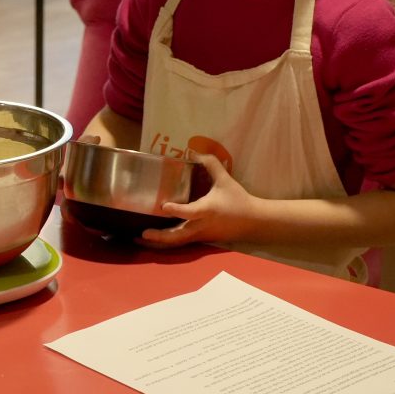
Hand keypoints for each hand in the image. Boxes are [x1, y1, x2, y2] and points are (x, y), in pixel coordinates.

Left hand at [135, 151, 260, 249]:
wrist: (254, 222)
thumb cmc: (238, 200)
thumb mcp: (225, 180)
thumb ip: (211, 164)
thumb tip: (196, 150)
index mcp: (207, 210)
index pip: (190, 212)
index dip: (177, 210)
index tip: (163, 206)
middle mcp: (202, 225)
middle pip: (179, 236)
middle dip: (160, 236)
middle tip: (143, 233)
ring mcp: (201, 235)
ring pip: (179, 243)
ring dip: (161, 242)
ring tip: (141, 239)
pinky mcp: (202, 239)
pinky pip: (183, 243)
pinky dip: (168, 242)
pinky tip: (156, 239)